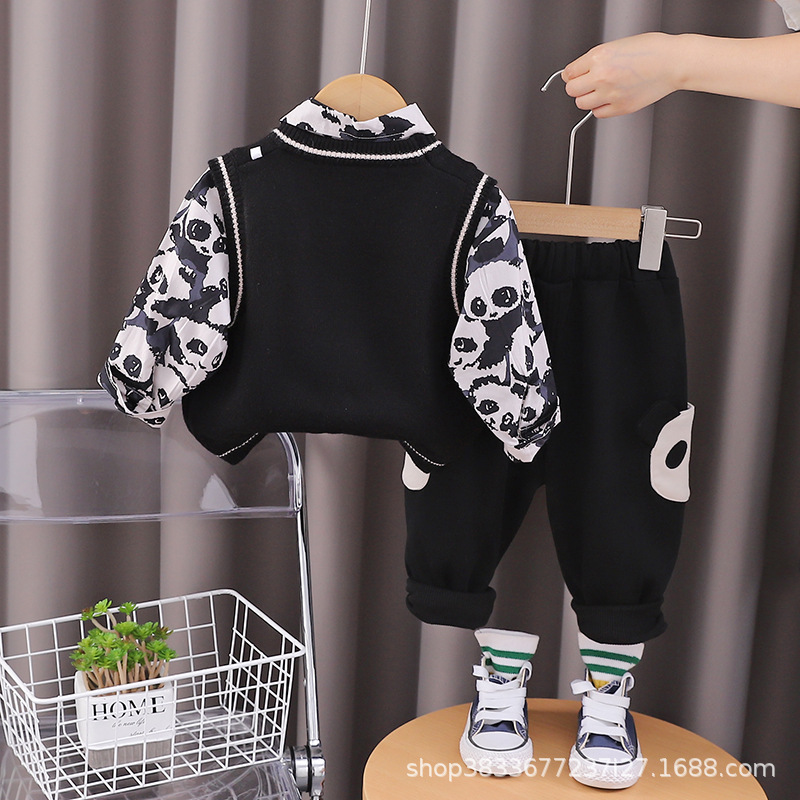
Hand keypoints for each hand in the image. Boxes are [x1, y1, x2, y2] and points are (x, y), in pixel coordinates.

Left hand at [561, 32, 679, 117]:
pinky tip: (609, 99)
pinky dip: (600, 108)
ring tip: (599, 91)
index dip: (571, 74)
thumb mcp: (617, 45)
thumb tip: (581, 70)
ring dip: (587, 99)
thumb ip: (597, 59)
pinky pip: (598, 114)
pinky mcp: (620, 107)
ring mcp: (610, 94)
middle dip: (577, 87)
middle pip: (572, 90)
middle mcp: (602, 76)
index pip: (569, 72)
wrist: (673, 62)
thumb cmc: (652, 50)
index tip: (574, 76)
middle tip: (585, 84)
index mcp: (599, 57)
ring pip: (582, 104)